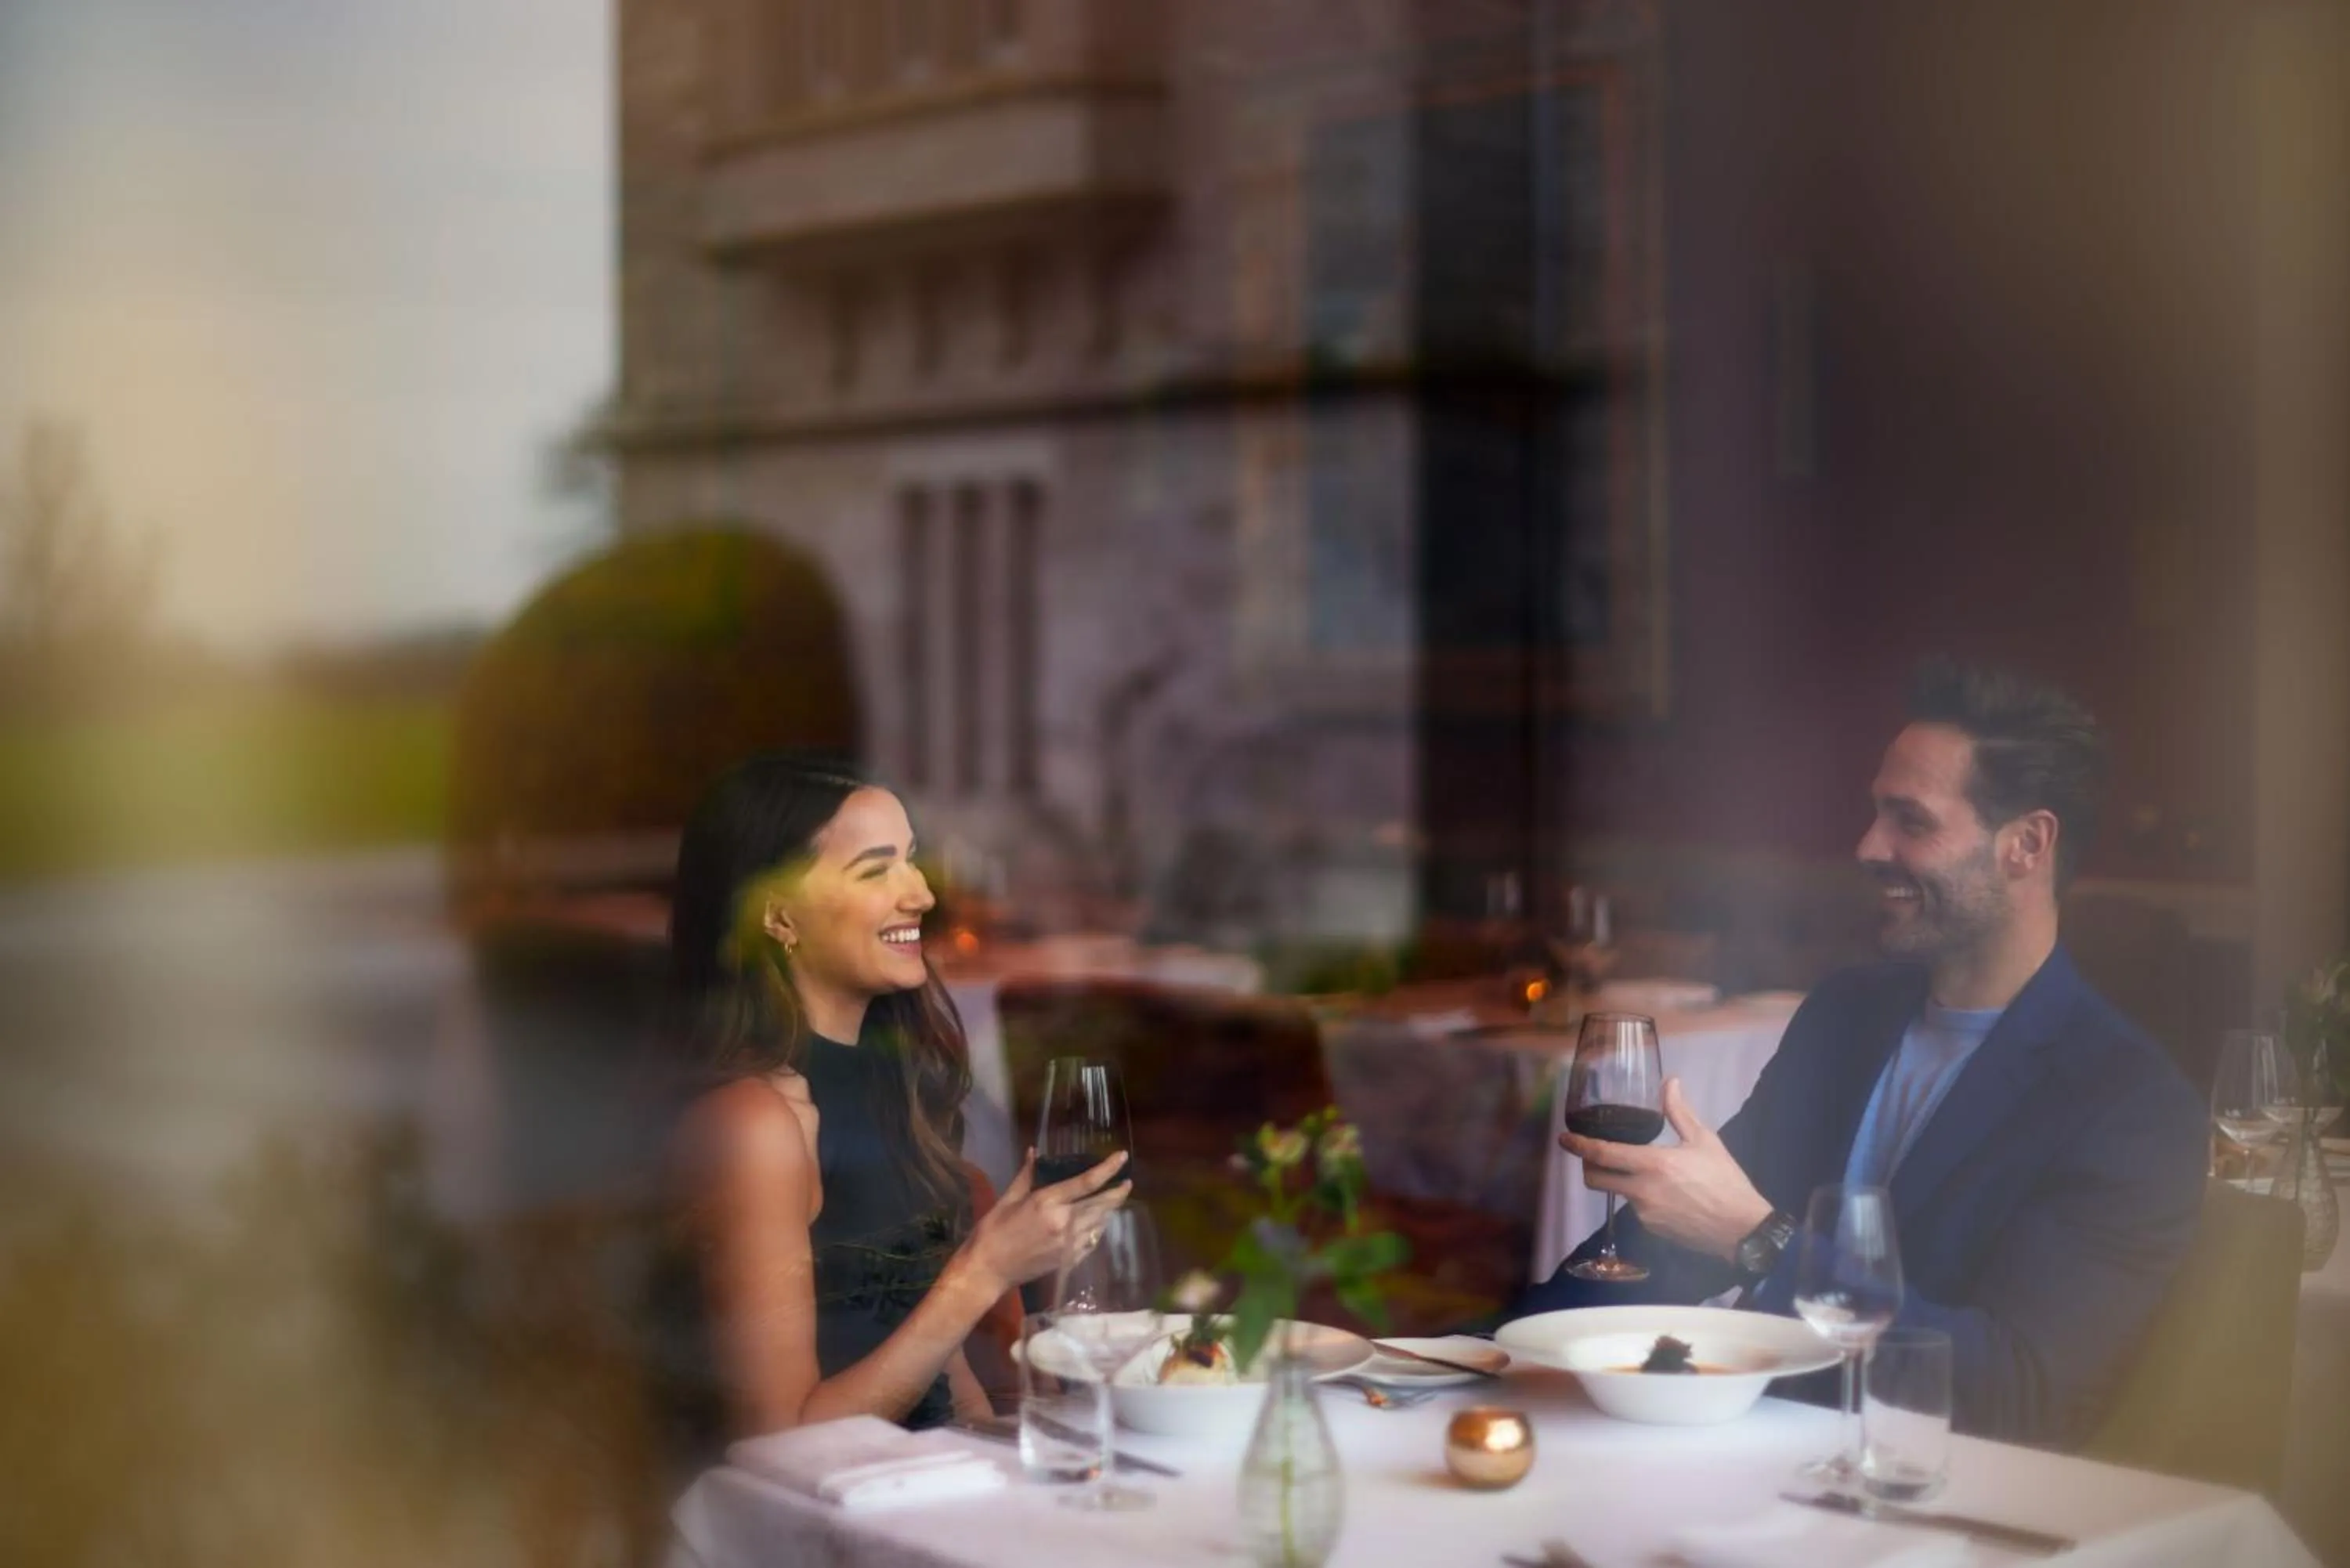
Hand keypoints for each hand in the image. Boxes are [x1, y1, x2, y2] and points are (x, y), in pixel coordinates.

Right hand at [955, 1148, 1131, 1296]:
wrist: (988, 1270)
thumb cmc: (993, 1231)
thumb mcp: (1008, 1199)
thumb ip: (1026, 1175)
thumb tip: (1034, 1151)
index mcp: (1048, 1203)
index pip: (1086, 1182)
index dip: (1107, 1169)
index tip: (1122, 1157)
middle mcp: (1064, 1222)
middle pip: (1101, 1205)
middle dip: (1117, 1193)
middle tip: (1126, 1182)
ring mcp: (1069, 1244)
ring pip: (1099, 1224)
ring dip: (1109, 1211)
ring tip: (1115, 1200)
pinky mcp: (1069, 1260)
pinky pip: (1092, 1242)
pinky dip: (1098, 1231)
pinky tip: (1099, 1225)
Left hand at [1559, 1078, 1771, 1261]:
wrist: (1742, 1228)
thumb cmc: (1725, 1180)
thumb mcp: (1704, 1140)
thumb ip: (1679, 1112)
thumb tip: (1670, 1082)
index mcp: (1653, 1164)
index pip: (1603, 1154)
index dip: (1578, 1145)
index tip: (1563, 1139)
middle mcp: (1642, 1191)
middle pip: (1596, 1180)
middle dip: (1589, 1167)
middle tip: (1596, 1156)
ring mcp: (1645, 1214)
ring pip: (1616, 1193)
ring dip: (1619, 1181)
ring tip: (1639, 1171)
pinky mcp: (1652, 1230)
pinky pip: (1635, 1209)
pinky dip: (1639, 1197)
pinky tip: (1661, 1193)